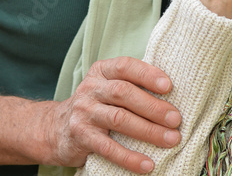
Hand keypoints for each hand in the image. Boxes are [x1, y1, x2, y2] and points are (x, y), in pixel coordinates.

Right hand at [45, 57, 180, 172]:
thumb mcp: (107, 88)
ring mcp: (84, 112)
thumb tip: (173, 95)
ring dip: (148, 130)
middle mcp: (90, 88)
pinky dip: (129, 157)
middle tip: (176, 119)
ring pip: (118, 119)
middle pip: (123, 93)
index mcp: (101, 72)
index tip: (169, 86)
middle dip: (153, 106)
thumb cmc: (96, 106)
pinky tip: (147, 164)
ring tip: (171, 139)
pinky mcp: (81, 137)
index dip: (147, 74)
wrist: (54, 129)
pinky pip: (108, 148)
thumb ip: (131, 86)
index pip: (125, 66)